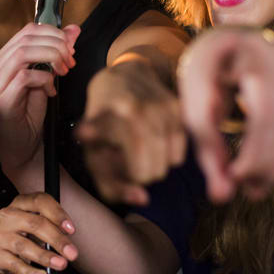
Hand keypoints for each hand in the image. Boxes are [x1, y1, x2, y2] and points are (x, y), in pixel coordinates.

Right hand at [0, 22, 79, 173]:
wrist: (24, 146)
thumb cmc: (31, 114)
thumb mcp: (48, 77)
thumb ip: (57, 53)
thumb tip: (74, 30)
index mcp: (4, 59)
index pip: (27, 31)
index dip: (53, 33)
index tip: (71, 46)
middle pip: (26, 39)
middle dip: (56, 45)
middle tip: (71, 59)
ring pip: (23, 53)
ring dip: (51, 58)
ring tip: (63, 72)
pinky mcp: (2, 98)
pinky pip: (25, 77)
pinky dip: (44, 79)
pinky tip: (51, 91)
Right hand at [0, 192, 77, 273]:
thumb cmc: (24, 233)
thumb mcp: (36, 223)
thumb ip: (51, 224)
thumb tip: (68, 237)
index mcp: (20, 203)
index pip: (40, 202)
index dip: (57, 215)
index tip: (71, 230)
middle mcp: (8, 216)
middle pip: (35, 224)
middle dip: (57, 239)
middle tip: (72, 253)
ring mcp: (1, 236)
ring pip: (24, 246)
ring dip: (45, 257)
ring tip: (61, 264)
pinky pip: (16, 265)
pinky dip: (31, 272)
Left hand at [77, 61, 183, 205]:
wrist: (125, 74)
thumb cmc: (103, 119)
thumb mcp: (93, 152)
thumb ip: (111, 185)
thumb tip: (143, 199)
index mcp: (103, 121)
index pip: (126, 173)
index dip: (125, 180)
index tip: (117, 167)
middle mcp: (131, 111)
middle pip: (150, 173)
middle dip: (140, 175)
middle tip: (128, 160)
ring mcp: (156, 107)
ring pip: (168, 164)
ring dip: (155, 165)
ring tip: (140, 150)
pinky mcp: (175, 107)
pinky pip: (180, 152)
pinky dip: (169, 154)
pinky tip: (155, 141)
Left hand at [176, 29, 273, 202]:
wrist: (258, 49)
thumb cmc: (217, 83)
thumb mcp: (201, 106)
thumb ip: (208, 149)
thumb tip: (222, 197)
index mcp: (211, 46)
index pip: (207, 96)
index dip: (210, 137)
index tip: (222, 172)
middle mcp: (252, 42)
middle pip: (261, 108)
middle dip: (254, 157)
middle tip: (241, 186)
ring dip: (273, 162)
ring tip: (254, 187)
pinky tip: (270, 172)